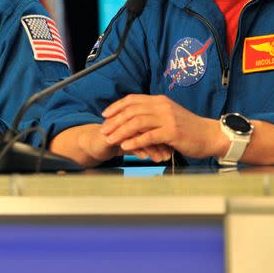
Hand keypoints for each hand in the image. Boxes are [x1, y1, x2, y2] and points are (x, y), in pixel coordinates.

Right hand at [51, 123, 174, 165]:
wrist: (95, 143)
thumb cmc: (118, 141)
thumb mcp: (137, 142)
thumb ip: (152, 142)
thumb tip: (168, 150)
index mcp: (137, 114)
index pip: (157, 122)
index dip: (167, 134)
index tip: (178, 147)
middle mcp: (129, 116)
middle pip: (150, 125)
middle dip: (162, 141)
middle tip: (172, 153)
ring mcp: (119, 123)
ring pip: (139, 132)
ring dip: (151, 146)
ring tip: (160, 158)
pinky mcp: (110, 133)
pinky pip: (126, 140)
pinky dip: (137, 148)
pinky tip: (144, 157)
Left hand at [100, 94, 224, 158]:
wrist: (211, 135)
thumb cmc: (189, 129)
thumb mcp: (170, 115)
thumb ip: (154, 114)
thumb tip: (135, 116)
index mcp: (160, 101)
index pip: (133, 99)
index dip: (117, 106)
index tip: (105, 114)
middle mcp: (162, 106)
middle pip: (132, 110)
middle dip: (114, 120)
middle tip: (103, 129)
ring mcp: (167, 118)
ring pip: (137, 122)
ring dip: (121, 131)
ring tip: (110, 139)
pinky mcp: (172, 132)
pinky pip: (148, 136)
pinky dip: (135, 141)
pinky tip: (125, 146)